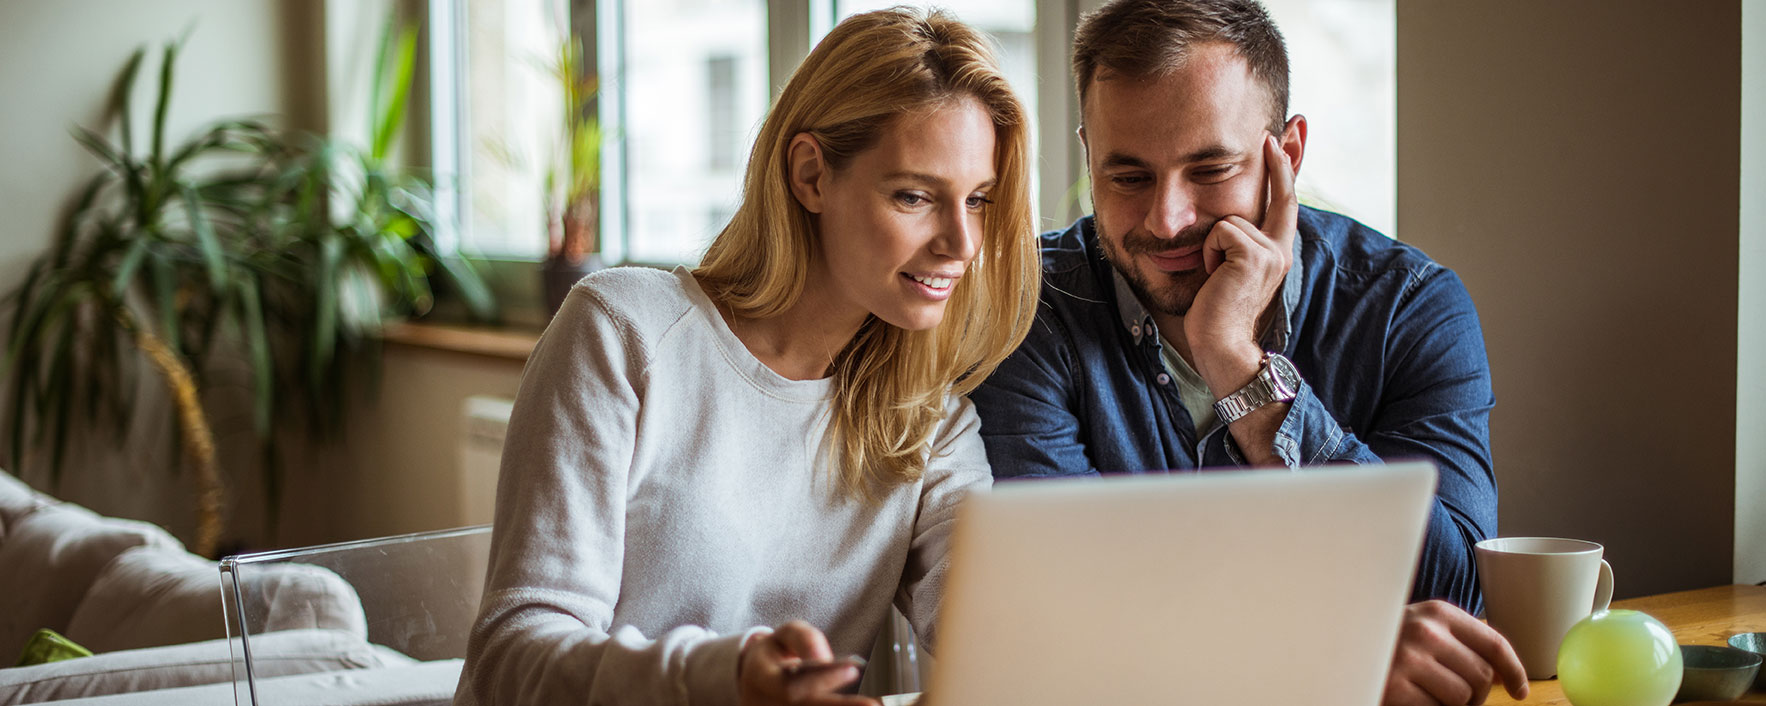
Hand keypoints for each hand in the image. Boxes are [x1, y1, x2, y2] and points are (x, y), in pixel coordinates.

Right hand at [738, 620, 877, 705]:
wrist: (754, 681)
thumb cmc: (776, 655)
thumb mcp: (784, 636)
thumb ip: (804, 640)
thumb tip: (824, 659)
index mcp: (762, 680)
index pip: (792, 685)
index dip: (822, 679)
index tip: (852, 668)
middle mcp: (768, 705)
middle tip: (872, 704)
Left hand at [1185, 133, 1298, 392]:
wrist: (1221, 346)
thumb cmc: (1215, 315)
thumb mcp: (1225, 271)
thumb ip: (1231, 245)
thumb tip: (1221, 223)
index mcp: (1276, 253)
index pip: (1284, 204)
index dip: (1284, 171)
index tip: (1281, 140)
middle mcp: (1280, 249)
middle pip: (1279, 195)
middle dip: (1279, 162)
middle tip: (1270, 133)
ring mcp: (1271, 252)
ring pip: (1229, 219)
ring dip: (1212, 245)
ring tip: (1215, 275)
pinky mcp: (1254, 254)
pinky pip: (1220, 230)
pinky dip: (1209, 251)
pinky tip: (1214, 276)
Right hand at [1383, 600, 1528, 705]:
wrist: (1337, 646)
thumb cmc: (1387, 645)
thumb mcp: (1423, 631)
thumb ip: (1458, 643)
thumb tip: (1504, 675)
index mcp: (1438, 613)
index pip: (1493, 642)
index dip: (1513, 670)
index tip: (1519, 691)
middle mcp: (1426, 631)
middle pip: (1482, 676)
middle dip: (1476, 694)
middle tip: (1455, 698)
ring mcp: (1409, 659)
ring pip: (1464, 697)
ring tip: (1431, 697)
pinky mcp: (1395, 686)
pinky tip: (1413, 700)